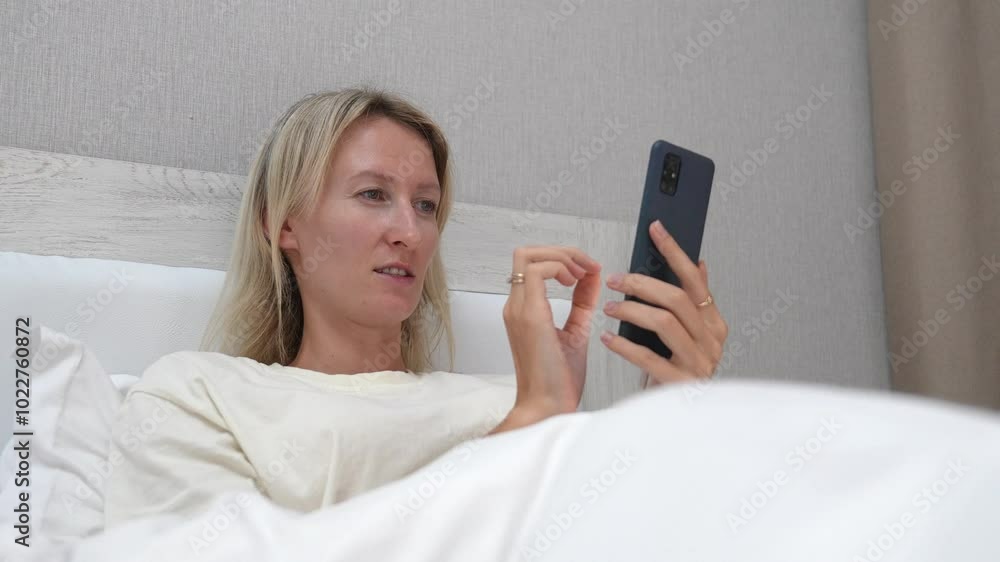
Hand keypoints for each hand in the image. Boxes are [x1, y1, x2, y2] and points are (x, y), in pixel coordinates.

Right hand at [501, 245, 601, 419]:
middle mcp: (516, 306)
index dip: (563, 259)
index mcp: (524, 310)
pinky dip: (559, 268)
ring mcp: (519, 309)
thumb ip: (582, 303)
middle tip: (586, 266)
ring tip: (581, 275)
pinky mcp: (529, 315)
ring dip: (561, 257)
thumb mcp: (576, 332)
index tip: (589, 270)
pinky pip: (535, 271)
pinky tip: (576, 282)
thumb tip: (592, 277)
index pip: (533, 265)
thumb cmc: (557, 381)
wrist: (548, 407)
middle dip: (562, 251)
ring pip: (527, 256)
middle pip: (526, 253)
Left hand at [600, 220, 727, 383]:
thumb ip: (693, 303)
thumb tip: (699, 264)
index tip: (656, 229)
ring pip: (664, 323)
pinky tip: (607, 338)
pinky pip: (648, 357)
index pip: (695, 281)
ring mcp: (699, 364)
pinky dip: (624, 345)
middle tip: (616, 280)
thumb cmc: (675, 374)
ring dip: (631, 310)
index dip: (674, 252)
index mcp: (714, 326)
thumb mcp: (687, 337)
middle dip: (642, 284)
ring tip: (610, 308)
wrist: (675, 420)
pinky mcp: (680, 384)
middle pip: (677, 300)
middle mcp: (711, 343)